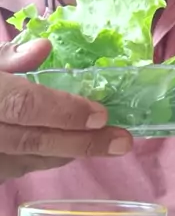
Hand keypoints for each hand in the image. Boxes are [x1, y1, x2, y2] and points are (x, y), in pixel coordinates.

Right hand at [0, 39, 132, 181]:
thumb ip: (8, 58)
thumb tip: (43, 47)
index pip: (25, 106)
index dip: (64, 111)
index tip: (101, 114)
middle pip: (33, 141)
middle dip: (82, 143)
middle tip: (123, 141)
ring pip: (29, 160)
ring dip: (68, 151)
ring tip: (104, 142)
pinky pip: (17, 168)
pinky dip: (45, 157)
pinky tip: (67, 147)